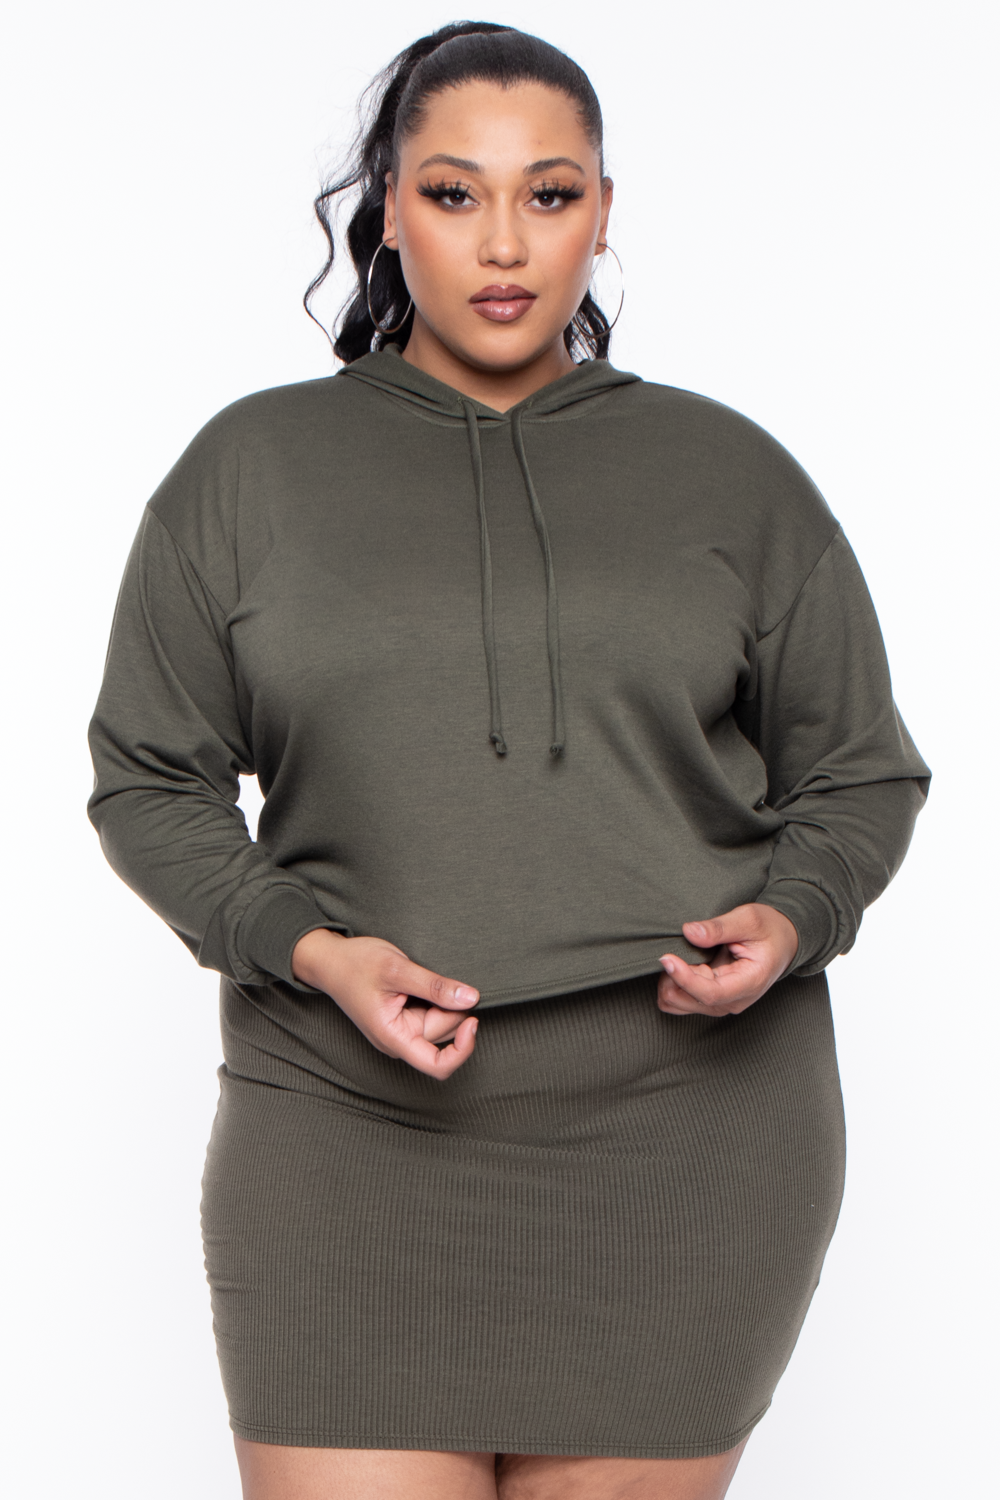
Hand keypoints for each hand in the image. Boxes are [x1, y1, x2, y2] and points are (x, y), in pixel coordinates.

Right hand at [291, 929, 479, 1077]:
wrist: (330, 960)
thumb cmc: (355, 964)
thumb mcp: (397, 969)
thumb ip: (434, 986)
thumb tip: (470, 998)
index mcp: (393, 1037)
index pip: (438, 1065)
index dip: (463, 1049)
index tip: (472, 1020)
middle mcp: (398, 1040)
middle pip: (444, 1035)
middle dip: (450, 1008)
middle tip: (435, 977)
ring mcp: (401, 1031)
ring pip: (441, 1023)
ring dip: (443, 1001)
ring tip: (421, 977)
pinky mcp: (404, 1020)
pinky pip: (431, 1014)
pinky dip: (435, 998)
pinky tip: (421, 982)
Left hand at [657, 904, 798, 1016]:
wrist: (783, 940)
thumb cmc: (769, 929)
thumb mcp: (749, 919)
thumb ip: (719, 927)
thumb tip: (690, 932)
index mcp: (750, 982)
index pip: (710, 993)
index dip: (685, 978)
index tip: (667, 958)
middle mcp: (735, 999)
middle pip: (691, 1001)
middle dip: (671, 980)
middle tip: (667, 951)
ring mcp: (724, 1002)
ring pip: (682, 1005)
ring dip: (670, 984)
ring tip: (673, 958)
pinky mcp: (714, 998)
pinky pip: (684, 1000)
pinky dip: (673, 986)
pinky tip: (676, 967)